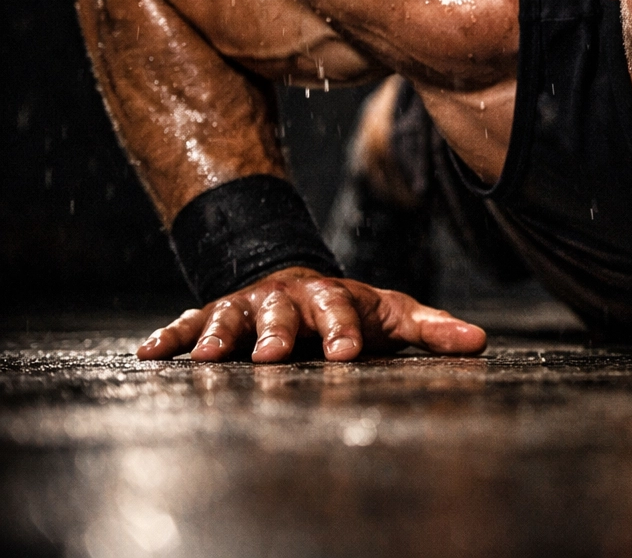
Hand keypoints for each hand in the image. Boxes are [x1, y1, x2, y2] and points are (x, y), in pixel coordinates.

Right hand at [135, 266, 487, 362]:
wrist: (294, 278)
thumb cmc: (350, 309)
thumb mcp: (393, 313)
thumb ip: (432, 329)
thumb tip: (481, 342)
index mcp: (332, 297)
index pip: (341, 310)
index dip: (344, 331)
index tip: (347, 354)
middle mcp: (286, 298)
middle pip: (282, 312)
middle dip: (279, 332)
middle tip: (275, 355)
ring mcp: (247, 305)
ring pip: (231, 316)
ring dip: (219, 335)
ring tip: (208, 358)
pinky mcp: (212, 315)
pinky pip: (186, 323)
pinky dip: (169, 337)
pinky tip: (146, 354)